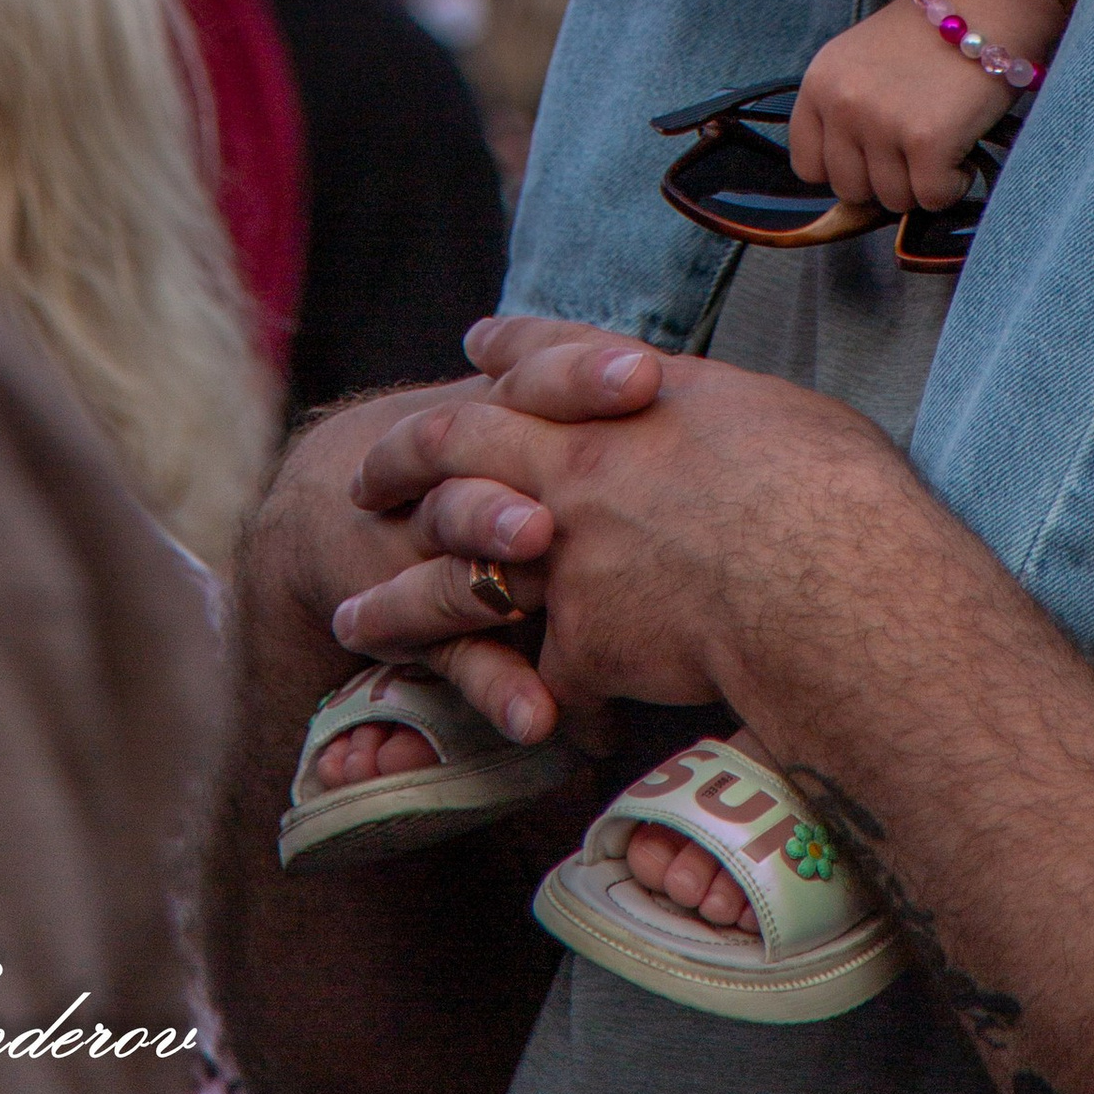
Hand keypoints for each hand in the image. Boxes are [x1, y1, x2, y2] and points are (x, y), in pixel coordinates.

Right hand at [323, 324, 668, 754]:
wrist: (353, 489)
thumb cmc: (492, 452)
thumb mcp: (536, 414)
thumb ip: (617, 414)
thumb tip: (740, 418)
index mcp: (507, 409)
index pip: (545, 375)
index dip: (589, 372)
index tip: (648, 374)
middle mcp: (467, 471)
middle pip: (497, 449)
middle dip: (550, 455)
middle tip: (599, 455)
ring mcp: (439, 545)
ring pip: (464, 541)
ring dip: (495, 543)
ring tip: (538, 545)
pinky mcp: (422, 624)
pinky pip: (459, 656)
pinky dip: (499, 686)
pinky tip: (538, 721)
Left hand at [345, 329, 921, 724]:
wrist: (824, 578)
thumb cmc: (828, 486)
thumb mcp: (769, 410)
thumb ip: (722, 417)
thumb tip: (739, 428)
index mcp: (626, 398)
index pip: (550, 353)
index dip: (511, 348)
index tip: (478, 345)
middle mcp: (574, 464)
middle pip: (457, 446)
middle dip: (402, 458)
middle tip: (366, 477)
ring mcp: (564, 556)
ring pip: (454, 579)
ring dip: (398, 602)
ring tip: (355, 617)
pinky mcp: (579, 643)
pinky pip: (542, 684)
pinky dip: (537, 708)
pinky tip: (530, 731)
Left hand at [790, 0, 1014, 211]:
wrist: (985, 1)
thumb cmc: (930, 34)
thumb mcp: (861, 61)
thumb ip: (846, 110)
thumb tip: (854, 175)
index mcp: (819, 82)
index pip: (808, 166)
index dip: (847, 167)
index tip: (875, 155)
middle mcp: (842, 103)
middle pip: (850, 190)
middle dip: (887, 178)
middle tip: (917, 146)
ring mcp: (881, 122)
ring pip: (893, 199)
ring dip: (923, 182)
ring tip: (943, 140)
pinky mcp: (925, 140)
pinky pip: (933, 198)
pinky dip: (954, 184)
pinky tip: (963, 151)